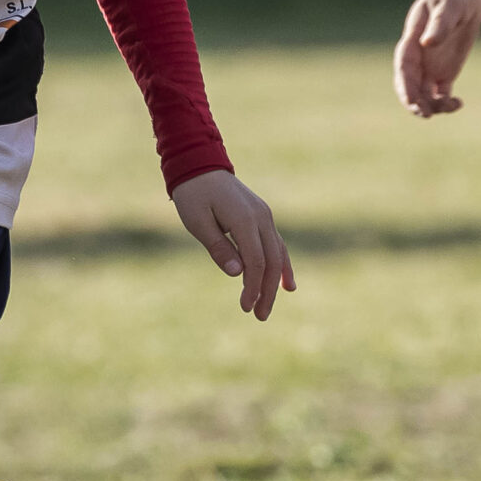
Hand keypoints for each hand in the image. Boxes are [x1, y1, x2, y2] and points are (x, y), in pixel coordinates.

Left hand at [172, 170, 294, 319]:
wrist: (200, 164)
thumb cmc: (193, 194)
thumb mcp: (199, 223)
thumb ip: (220, 248)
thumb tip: (239, 273)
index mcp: (245, 220)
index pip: (256, 262)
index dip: (253, 287)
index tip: (245, 307)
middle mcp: (262, 218)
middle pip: (271, 261)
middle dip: (267, 291)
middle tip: (259, 316)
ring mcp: (265, 216)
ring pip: (278, 254)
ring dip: (275, 282)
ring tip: (268, 307)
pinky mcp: (262, 217)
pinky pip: (277, 244)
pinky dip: (282, 265)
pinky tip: (287, 284)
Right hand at [393, 0, 480, 116]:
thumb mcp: (450, 6)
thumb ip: (440, 24)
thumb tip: (427, 43)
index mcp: (412, 40)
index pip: (403, 66)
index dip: (404, 85)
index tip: (410, 100)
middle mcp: (418, 57)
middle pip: (409, 85)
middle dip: (414, 102)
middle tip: (426, 115)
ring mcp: (430, 66)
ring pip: (424, 94)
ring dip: (432, 105)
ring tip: (452, 106)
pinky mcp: (444, 72)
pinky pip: (440, 93)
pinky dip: (446, 102)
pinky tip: (458, 104)